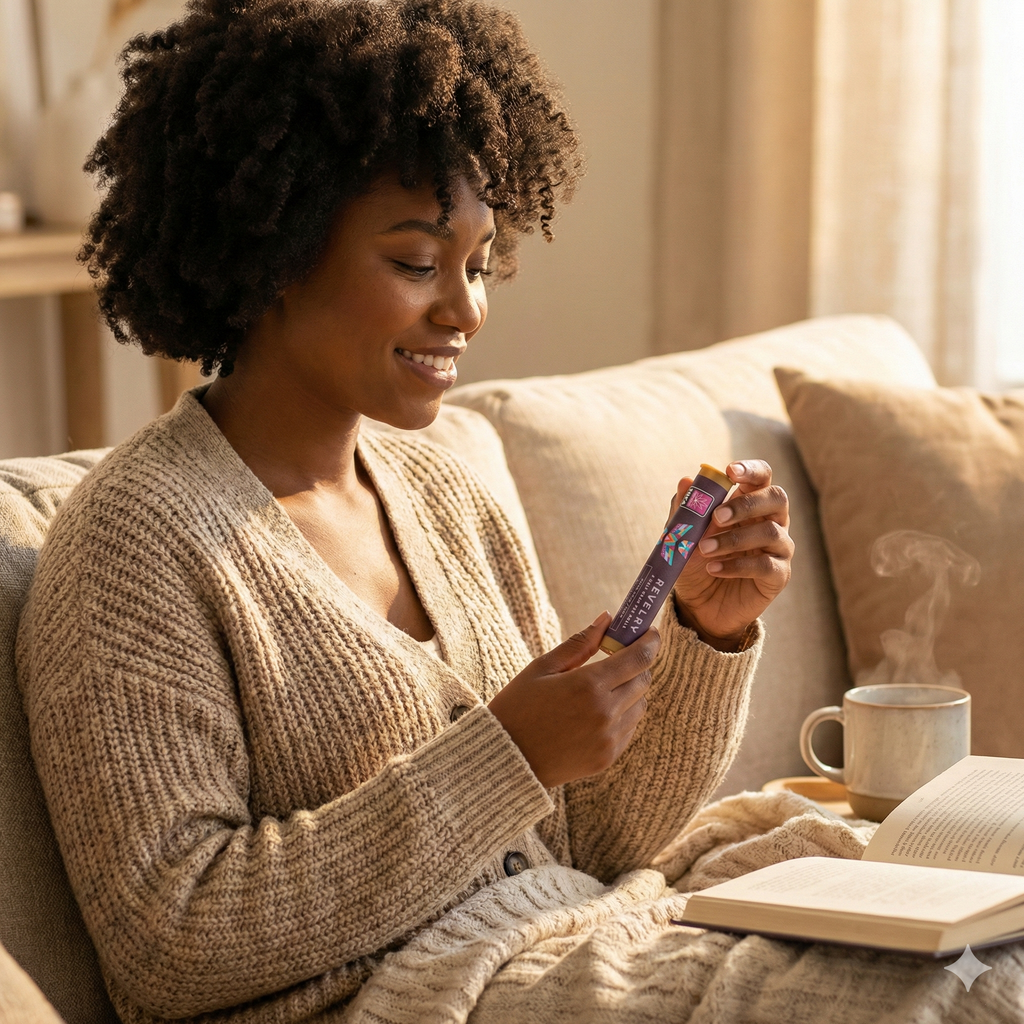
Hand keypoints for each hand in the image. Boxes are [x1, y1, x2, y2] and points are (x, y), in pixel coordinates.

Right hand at [487, 613, 659, 787]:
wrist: (504, 759)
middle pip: (643, 680)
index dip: (650, 641)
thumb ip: (579, 643)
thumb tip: (607, 618)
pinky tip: (597, 712)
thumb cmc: (517, 707)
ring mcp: (608, 739)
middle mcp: (605, 713)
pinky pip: (629, 729)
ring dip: (631, 691)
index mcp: (588, 685)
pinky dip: (623, 715)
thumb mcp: (542, 668)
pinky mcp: (607, 758)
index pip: (639, 658)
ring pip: (640, 705)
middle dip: (638, 664)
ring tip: (604, 687)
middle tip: (621, 657)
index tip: (650, 632)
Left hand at [671, 460, 792, 648]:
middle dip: (746, 504)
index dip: (751, 470)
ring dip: (733, 540)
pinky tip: (714, 569)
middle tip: (717, 517)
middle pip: (777, 498)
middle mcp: (771, 521)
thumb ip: (685, 510)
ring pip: (770, 532)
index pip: (762, 476)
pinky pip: (766, 565)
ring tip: (704, 550)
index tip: (730, 472)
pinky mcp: (778, 576)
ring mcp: (778, 548)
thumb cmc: (695, 562)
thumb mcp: (683, 535)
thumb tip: (686, 481)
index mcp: (750, 504)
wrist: (700, 605)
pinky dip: (737, 566)